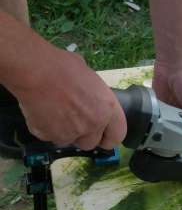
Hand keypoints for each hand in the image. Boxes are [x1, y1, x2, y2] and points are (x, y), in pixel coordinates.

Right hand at [11, 49, 126, 149]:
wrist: (36, 71)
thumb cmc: (63, 67)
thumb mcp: (90, 78)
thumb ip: (94, 94)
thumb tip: (88, 92)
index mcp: (108, 109)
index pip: (117, 135)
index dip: (109, 137)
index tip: (103, 137)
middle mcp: (94, 124)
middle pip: (91, 143)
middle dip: (83, 136)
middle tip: (73, 122)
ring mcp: (73, 132)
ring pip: (70, 141)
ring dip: (64, 132)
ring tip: (56, 114)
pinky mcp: (53, 136)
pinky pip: (50, 137)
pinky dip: (46, 129)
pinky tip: (42, 113)